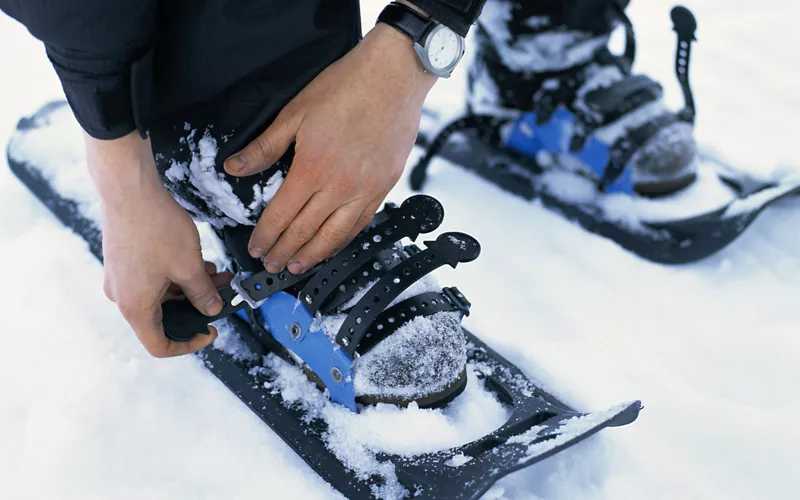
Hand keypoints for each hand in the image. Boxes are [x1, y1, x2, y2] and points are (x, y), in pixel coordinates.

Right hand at [86, 133, 231, 356]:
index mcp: (136, 306)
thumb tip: (211, 308)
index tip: (210, 331)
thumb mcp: (189, 265)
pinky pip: (154, 280)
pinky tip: (200, 262)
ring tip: (218, 274)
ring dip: (191, 288)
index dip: (189, 345)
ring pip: (163, 296)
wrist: (128, 188)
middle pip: (164, 318)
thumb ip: (203, 293)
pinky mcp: (125, 262)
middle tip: (223, 296)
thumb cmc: (153, 225)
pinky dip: (177, 275)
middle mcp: (123, 297)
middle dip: (198, 307)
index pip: (159, 345)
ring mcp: (121, 279)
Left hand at [224, 23, 436, 273]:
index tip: (256, 248)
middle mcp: (340, 186)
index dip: (266, 236)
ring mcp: (366, 189)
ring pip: (335, 235)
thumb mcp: (295, 112)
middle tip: (271, 266)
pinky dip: (343, 240)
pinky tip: (332, 245)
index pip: (282, 215)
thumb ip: (265, 146)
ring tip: (297, 266)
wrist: (393, 76)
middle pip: (306, 231)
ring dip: (313, 255)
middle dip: (284, 252)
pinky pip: (361, 223)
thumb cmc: (347, 87)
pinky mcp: (384, 186)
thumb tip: (236, 168)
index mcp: (313, 168)